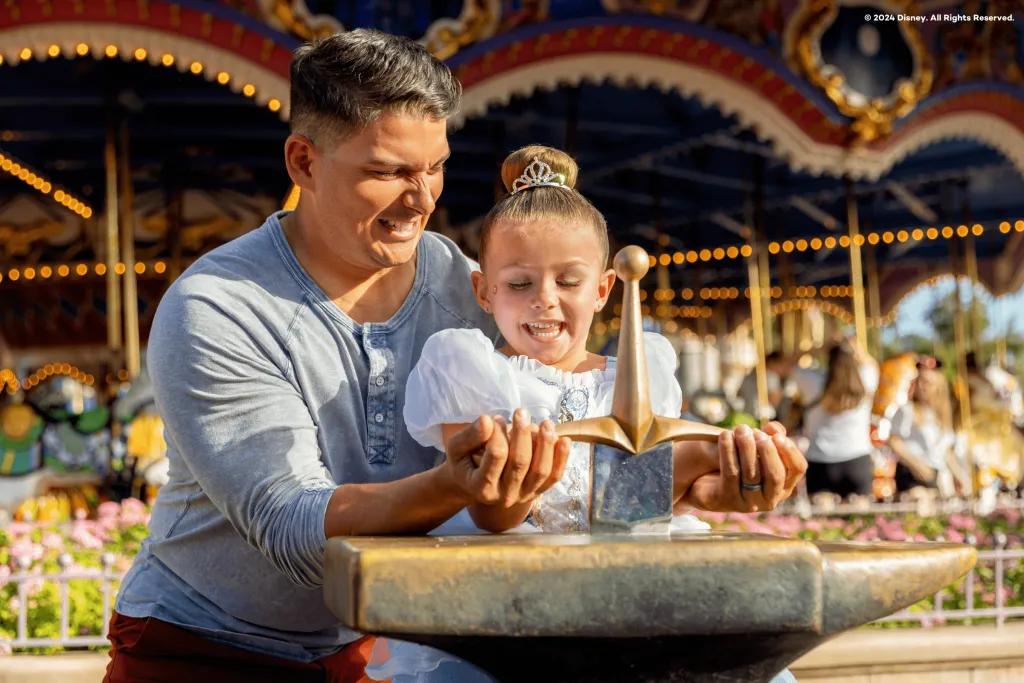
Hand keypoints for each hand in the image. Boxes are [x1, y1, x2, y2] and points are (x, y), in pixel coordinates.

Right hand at [443, 411, 569, 507]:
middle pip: (520, 463)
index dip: (498, 433)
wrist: (473, 484)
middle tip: (521, 412)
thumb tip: (487, 420)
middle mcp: (504, 496)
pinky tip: (564, 440)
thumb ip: (470, 436)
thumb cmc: (464, 462)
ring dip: (546, 444)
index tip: (495, 418)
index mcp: (481, 487)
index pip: (496, 455)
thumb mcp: (456, 448)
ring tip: (546, 423)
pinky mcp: (537, 492)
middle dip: (523, 434)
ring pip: (541, 471)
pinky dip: (562, 458)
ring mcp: (524, 496)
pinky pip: (554, 477)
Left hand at [683, 422, 807, 512]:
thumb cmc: (738, 460)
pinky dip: (729, 451)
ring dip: (746, 447)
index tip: (776, 436)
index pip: (797, 469)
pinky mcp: (727, 500)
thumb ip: (770, 436)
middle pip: (776, 476)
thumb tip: (774, 428)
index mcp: (784, 484)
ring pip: (751, 475)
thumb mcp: (757, 447)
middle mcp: (770, 498)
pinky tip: (725, 435)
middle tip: (755, 432)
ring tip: (740, 429)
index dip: (790, 451)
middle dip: (767, 451)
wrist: (706, 479)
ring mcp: (749, 503)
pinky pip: (731, 473)